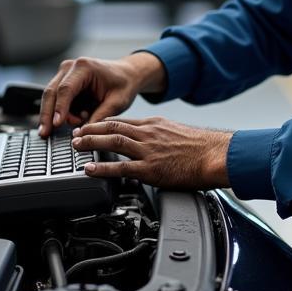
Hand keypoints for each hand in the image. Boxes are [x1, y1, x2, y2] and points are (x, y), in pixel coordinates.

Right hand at [38, 53, 164, 136]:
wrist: (127, 74)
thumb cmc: (124, 84)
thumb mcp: (117, 103)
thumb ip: (100, 117)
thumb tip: (83, 133)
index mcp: (85, 67)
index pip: (66, 89)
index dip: (60, 108)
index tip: (56, 124)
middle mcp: (70, 67)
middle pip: (51, 92)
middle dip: (47, 115)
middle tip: (45, 133)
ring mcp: (65, 73)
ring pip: (51, 97)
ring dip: (57, 115)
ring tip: (78, 122)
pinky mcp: (64, 82)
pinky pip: (57, 100)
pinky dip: (62, 112)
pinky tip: (76, 118)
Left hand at [72, 116, 230, 189]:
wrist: (216, 154)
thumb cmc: (202, 148)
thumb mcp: (178, 133)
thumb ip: (161, 136)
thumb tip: (152, 143)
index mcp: (155, 125)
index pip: (123, 121)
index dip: (103, 123)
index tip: (90, 126)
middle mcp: (149, 134)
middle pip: (113, 127)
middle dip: (90, 129)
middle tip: (75, 133)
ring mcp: (149, 151)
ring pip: (113, 142)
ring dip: (91, 143)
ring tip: (76, 146)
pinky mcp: (151, 169)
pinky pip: (121, 167)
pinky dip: (102, 167)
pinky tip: (90, 169)